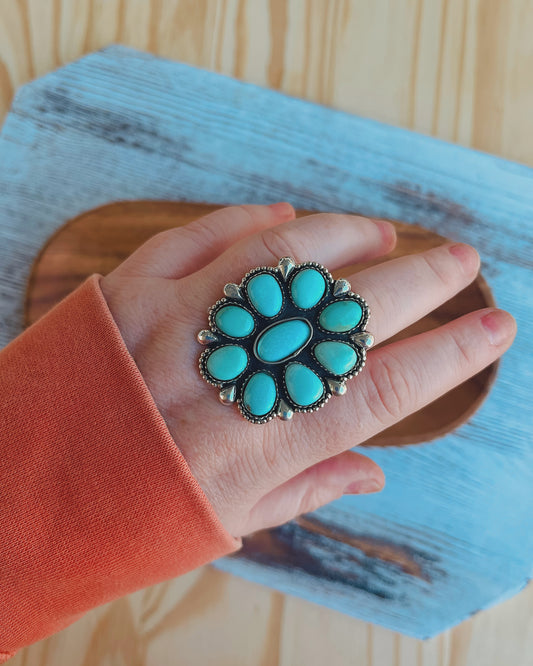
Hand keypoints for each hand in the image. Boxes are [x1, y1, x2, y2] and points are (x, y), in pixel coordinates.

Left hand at [100, 203, 515, 537]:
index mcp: (257, 445)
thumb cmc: (125, 517)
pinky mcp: (127, 288)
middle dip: (417, 280)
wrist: (15, 491)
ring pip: (279, 257)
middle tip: (457, 259)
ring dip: (341, 236)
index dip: (448, 355)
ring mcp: (174, 321)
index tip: (493, 326)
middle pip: (344, 312)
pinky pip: (201, 238)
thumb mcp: (222, 523)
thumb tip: (374, 473)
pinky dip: (250, 222)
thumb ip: (303, 488)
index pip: (379, 388)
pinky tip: (286, 219)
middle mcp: (225, 375)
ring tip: (379, 234)